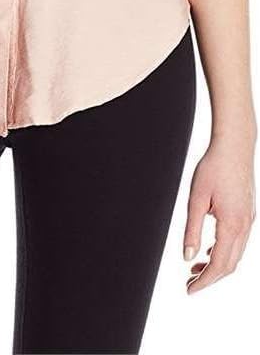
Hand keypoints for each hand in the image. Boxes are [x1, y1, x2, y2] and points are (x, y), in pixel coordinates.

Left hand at [183, 135, 255, 292]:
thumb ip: (192, 230)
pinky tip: (209, 249)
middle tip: (189, 283)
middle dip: (210, 277)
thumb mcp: (196, 199)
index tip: (189, 290)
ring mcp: (249, 219)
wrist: (234, 146)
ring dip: (217, 265)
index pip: (219, 265)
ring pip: (236, 254)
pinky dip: (224, 251)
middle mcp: (244, 226)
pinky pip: (238, 241)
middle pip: (230, 264)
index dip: (204, 281)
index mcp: (232, 225)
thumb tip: (187, 256)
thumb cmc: (213, 167)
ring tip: (195, 268)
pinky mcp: (248, 212)